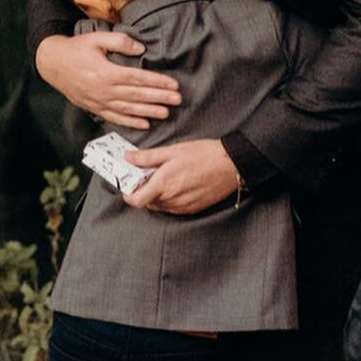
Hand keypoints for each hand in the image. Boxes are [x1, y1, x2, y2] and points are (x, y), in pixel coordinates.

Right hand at [36, 31, 181, 129]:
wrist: (52, 64)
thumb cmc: (77, 49)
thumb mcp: (97, 39)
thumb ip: (120, 42)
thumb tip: (142, 49)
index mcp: (106, 72)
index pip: (137, 78)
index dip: (157, 82)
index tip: (173, 84)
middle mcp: (103, 90)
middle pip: (136, 95)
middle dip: (159, 98)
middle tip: (178, 100)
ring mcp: (98, 101)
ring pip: (128, 109)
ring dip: (148, 111)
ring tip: (166, 113)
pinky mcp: (94, 108)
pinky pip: (115, 117)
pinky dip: (130, 122)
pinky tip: (144, 124)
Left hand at [123, 139, 239, 213]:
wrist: (232, 165)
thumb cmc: (204, 155)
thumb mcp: (173, 151)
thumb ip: (148, 157)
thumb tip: (128, 157)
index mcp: (164, 184)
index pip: (136, 201)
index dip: (129, 195)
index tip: (129, 185)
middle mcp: (172, 200)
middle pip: (147, 203)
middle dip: (143, 192)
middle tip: (148, 177)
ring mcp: (183, 207)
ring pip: (160, 207)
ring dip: (156, 196)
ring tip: (165, 179)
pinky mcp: (193, 209)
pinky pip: (173, 208)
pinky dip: (169, 200)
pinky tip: (177, 185)